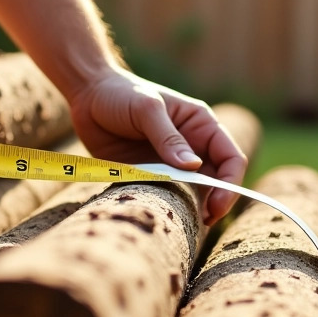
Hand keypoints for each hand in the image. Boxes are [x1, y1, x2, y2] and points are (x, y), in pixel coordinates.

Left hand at [68, 67, 247, 224]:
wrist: (88, 98)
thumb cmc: (121, 94)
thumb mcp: (147, 109)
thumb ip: (168, 137)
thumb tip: (193, 166)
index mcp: (200, 125)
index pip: (230, 158)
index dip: (229, 183)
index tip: (216, 204)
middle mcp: (192, 146)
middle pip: (217, 181)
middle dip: (215, 203)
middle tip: (203, 222)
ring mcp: (171, 163)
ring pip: (193, 193)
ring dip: (192, 208)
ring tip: (183, 221)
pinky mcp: (150, 175)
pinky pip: (166, 196)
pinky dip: (168, 207)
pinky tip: (161, 214)